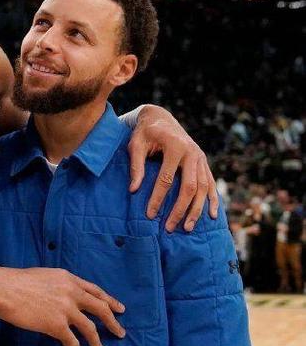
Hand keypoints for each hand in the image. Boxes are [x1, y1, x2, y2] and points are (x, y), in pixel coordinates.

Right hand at [0, 267, 125, 345]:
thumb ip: (58, 285)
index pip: (95, 290)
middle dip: (113, 321)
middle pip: (100, 308)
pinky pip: (73, 343)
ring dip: (98, 343)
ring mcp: (66, 309)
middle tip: (120, 333)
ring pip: (91, 329)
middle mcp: (71, 292)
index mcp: (68, 279)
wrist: (4, 289)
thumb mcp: (44, 276)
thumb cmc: (17, 282)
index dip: (109, 300)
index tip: (119, 308)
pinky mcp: (57, 325)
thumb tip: (62, 296)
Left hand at [128, 105, 217, 230]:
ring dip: (196, 209)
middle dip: (180, 209)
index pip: (166, 179)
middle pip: (189, 187)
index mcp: (175, 146)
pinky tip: (210, 215)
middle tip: (170, 228)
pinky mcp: (203, 161)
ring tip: (187, 228)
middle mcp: (192, 152)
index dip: (158, 198)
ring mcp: (200, 157)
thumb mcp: (135, 145)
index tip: (150, 215)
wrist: (160, 117)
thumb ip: (136, 166)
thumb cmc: (144, 133)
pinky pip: (210, 183)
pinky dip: (212, 200)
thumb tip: (134, 190)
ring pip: (203, 188)